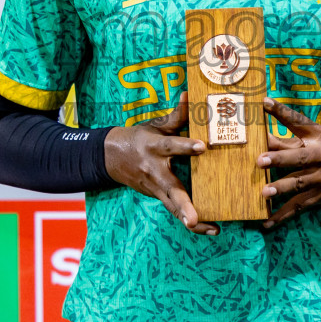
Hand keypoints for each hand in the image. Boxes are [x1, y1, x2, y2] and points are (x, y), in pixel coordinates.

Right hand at [104, 96, 217, 235]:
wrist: (111, 157)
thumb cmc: (140, 139)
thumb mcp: (155, 126)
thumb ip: (176, 115)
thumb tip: (190, 94)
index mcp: (154, 148)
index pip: (171, 146)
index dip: (186, 146)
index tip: (203, 146)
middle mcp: (154, 171)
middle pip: (171, 189)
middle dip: (184, 204)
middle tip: (194, 217)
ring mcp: (155, 187)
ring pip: (172, 206)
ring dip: (189, 219)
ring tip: (210, 227)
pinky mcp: (157, 196)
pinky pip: (174, 210)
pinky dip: (190, 221)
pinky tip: (210, 227)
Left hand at [257, 98, 320, 228]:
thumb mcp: (319, 137)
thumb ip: (291, 135)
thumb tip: (263, 128)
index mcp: (319, 137)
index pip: (299, 122)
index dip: (282, 112)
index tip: (265, 103)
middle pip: (299, 158)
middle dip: (280, 159)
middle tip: (261, 160)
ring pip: (299, 184)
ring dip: (281, 189)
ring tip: (264, 193)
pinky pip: (299, 207)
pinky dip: (283, 216)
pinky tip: (267, 223)